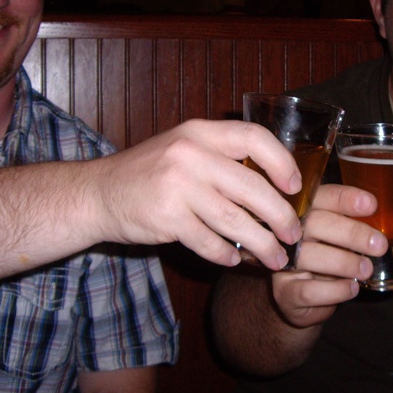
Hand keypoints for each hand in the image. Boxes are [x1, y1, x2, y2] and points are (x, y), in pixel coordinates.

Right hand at [94, 119, 301, 269]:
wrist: (97, 192)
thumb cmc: (149, 172)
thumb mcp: (183, 148)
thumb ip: (221, 156)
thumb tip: (274, 181)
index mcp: (199, 132)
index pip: (254, 137)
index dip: (282, 161)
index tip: (295, 186)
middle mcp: (190, 154)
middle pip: (253, 187)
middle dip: (281, 216)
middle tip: (294, 234)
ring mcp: (177, 186)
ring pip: (236, 221)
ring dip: (261, 244)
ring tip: (275, 258)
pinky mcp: (166, 218)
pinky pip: (209, 242)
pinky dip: (226, 255)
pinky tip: (234, 259)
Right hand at [272, 186, 392, 327]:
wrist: (304, 299)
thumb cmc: (335, 256)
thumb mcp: (360, 236)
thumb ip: (390, 220)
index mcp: (311, 208)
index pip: (324, 195)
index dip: (346, 198)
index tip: (372, 204)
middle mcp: (292, 230)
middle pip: (316, 222)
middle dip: (352, 233)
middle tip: (380, 245)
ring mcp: (285, 261)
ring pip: (310, 255)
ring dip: (344, 261)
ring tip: (367, 270)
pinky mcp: (285, 292)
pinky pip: (306, 289)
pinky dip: (332, 290)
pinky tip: (350, 288)